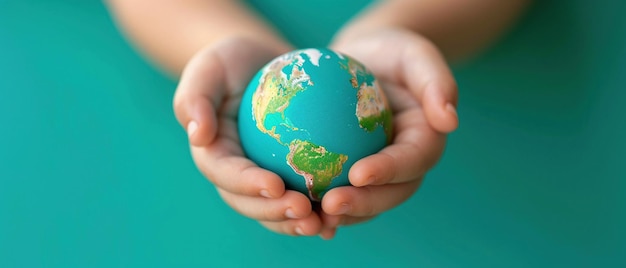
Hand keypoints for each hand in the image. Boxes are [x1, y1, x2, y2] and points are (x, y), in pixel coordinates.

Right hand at [173, 38, 323, 235]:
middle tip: (305, 211)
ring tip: (323, 224)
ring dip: (296, 223)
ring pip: (276, 210)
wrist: (263, 64)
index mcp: (213, 154)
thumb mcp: (209, 66)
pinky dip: (319, 211)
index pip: (226, 174)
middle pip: (250, 203)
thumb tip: (198, 135)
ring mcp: (262, 179)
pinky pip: (304, 198)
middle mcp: (235, 174)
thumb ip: (195, 96)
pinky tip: (340, 217)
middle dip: (275, 214)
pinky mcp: (288, 177)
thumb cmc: (232, 61)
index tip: (275, 185)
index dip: (248, 185)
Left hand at [318, 28, 458, 237]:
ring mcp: (381, 174)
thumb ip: (436, 81)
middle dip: (363, 204)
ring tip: (312, 217)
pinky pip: (342, 194)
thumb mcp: (414, 54)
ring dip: (342, 214)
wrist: (364, 61)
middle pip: (392, 193)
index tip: (358, 174)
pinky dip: (323, 207)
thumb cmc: (390, 52)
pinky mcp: (355, 175)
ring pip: (367, 203)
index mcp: (426, 139)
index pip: (413, 160)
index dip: (389, 171)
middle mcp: (407, 164)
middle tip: (329, 204)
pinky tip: (297, 213)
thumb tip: (449, 121)